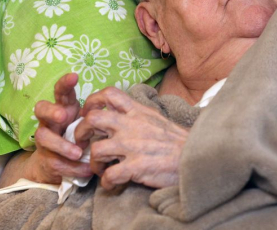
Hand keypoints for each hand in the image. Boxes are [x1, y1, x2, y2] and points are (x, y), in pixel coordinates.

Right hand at [24, 73, 92, 183]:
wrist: (57, 166)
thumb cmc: (79, 137)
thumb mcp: (89, 124)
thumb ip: (98, 116)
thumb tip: (118, 111)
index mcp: (63, 109)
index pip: (61, 92)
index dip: (65, 83)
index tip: (74, 76)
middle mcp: (50, 122)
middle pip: (41, 109)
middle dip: (51, 111)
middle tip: (63, 116)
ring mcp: (45, 140)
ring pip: (43, 137)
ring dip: (62, 145)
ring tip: (78, 153)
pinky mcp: (45, 160)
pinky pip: (54, 162)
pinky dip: (71, 167)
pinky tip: (85, 170)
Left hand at [74, 86, 188, 189]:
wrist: (196, 155)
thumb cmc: (177, 140)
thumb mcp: (157, 118)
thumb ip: (138, 114)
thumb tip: (124, 113)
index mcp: (138, 111)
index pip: (109, 94)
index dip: (92, 101)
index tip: (88, 113)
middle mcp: (131, 125)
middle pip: (92, 119)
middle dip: (81, 132)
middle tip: (82, 143)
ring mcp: (132, 146)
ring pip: (96, 150)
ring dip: (94, 163)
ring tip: (101, 168)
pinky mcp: (135, 166)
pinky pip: (109, 176)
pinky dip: (106, 182)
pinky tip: (113, 183)